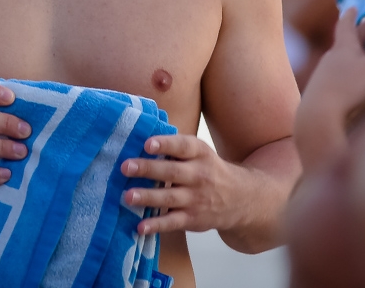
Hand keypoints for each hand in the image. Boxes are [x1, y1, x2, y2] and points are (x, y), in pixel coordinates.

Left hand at [120, 135, 244, 234]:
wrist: (239, 198)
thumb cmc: (208, 169)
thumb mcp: (199, 152)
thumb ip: (175, 146)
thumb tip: (139, 137)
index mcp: (199, 153)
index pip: (182, 146)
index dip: (165, 144)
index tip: (147, 144)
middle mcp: (199, 175)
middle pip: (172, 171)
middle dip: (148, 169)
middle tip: (125, 167)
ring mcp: (196, 198)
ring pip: (170, 198)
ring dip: (148, 197)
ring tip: (127, 196)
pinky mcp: (192, 219)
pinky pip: (173, 222)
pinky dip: (156, 225)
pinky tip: (140, 227)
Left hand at [294, 7, 364, 171]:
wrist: (317, 116)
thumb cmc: (348, 89)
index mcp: (343, 48)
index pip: (345, 25)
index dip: (350, 15)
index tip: (353, 7)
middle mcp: (331, 58)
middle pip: (344, 41)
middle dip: (356, 32)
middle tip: (364, 21)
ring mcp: (324, 75)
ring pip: (340, 58)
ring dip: (352, 52)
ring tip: (359, 51)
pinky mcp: (322, 91)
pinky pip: (336, 75)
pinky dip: (346, 71)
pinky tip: (349, 81)